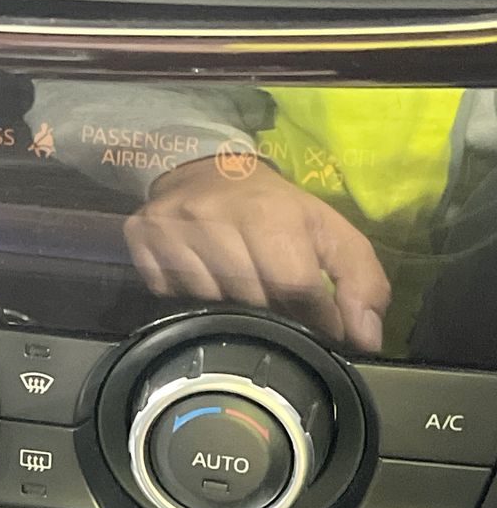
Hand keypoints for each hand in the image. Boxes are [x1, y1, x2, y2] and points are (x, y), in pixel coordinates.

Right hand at [124, 158, 390, 351]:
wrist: (203, 168)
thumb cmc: (271, 206)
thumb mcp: (326, 229)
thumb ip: (358, 280)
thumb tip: (365, 338)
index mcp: (268, 212)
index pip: (296, 287)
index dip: (315, 317)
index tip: (321, 327)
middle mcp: (213, 217)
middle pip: (250, 300)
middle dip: (271, 308)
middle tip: (275, 298)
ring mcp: (171, 229)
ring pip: (208, 300)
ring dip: (229, 303)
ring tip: (238, 282)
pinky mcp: (141, 240)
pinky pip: (170, 292)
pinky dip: (189, 294)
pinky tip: (202, 273)